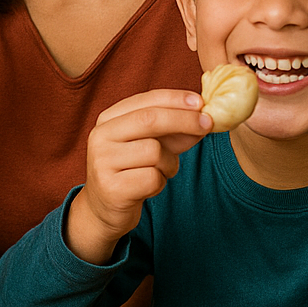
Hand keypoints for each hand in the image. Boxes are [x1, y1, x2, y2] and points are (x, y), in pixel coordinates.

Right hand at [66, 89, 210, 263]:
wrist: (105, 208)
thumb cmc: (132, 170)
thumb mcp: (150, 144)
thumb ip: (173, 130)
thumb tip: (205, 118)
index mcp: (107, 120)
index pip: (144, 101)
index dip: (174, 99)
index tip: (201, 102)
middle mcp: (100, 137)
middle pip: (149, 120)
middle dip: (183, 120)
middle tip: (207, 124)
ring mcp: (102, 162)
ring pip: (155, 152)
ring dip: (169, 163)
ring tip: (161, 171)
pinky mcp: (111, 188)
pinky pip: (152, 178)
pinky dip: (160, 183)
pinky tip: (149, 187)